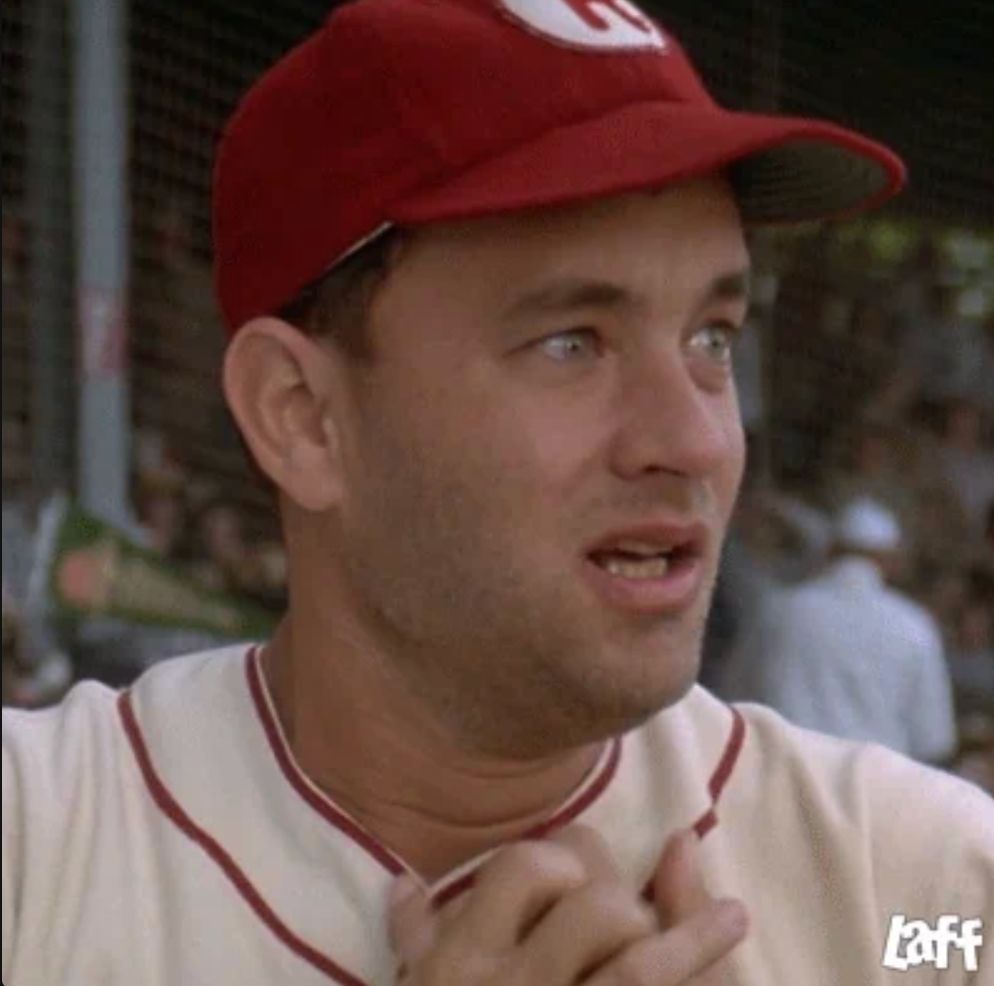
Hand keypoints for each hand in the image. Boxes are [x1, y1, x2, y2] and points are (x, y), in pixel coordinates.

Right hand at [388, 825, 747, 984]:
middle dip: (621, 898)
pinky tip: (731, 928)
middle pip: (595, 905)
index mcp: (464, 963)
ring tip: (731, 917)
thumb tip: (405, 881)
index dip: (558, 858)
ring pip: (640, 962)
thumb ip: (414, 943)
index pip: (523, 868)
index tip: (570, 871)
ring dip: (691, 936)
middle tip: (623, 911)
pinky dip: (698, 958)